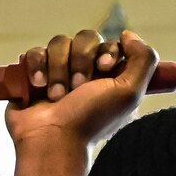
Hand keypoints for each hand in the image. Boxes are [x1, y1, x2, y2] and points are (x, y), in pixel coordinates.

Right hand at [5, 30, 157, 149]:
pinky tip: (38, 85)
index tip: (103, 68)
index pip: (109, 42)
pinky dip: (36, 66)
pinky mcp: (31, 76)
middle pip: (83, 38)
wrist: (51, 140)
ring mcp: (56, 73)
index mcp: (107, 76)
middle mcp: (83, 72)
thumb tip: (127, 35)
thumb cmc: (91, 120)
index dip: (106, 51)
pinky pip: (34, 53)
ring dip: (58, 69)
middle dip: (81, 61)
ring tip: (55, 96)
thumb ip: (144, 58)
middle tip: (77, 87)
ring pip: (58, 44)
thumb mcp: (130, 92)